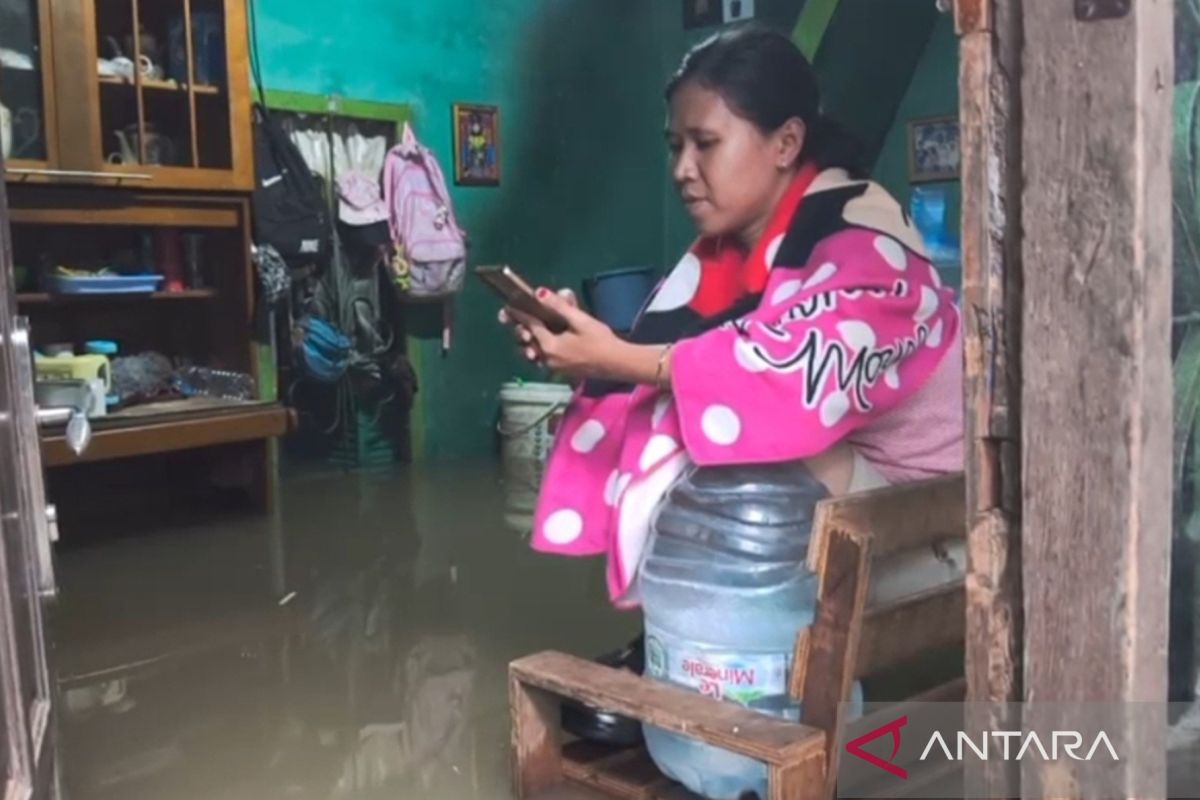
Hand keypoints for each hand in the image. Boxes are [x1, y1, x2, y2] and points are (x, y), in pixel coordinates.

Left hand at [501, 289, 626, 380]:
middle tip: (507, 317)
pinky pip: (541, 358)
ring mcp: (552, 367)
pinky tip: (539, 343)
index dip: (518, 313)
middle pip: (526, 341)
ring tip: (522, 330)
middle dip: (518, 328)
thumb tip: (539, 292)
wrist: (617, 364)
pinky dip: (536, 349)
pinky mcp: (560, 370)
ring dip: (525, 341)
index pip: (529, 325)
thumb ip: (559, 307)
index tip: (508, 304)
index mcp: (549, 346)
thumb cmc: (601, 341)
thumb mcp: (581, 320)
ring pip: (532, 352)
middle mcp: (547, 359)